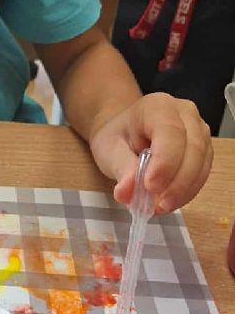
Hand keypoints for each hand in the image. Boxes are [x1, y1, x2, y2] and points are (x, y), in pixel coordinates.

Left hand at [89, 93, 212, 212]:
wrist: (126, 133)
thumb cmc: (117, 137)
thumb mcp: (109, 150)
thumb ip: (120, 168)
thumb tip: (126, 193)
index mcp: (158, 106)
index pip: (170, 132)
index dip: (165, 162)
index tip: (150, 187)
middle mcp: (185, 113)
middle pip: (193, 148)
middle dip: (177, 182)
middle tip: (157, 205)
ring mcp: (199, 130)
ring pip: (202, 163)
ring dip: (184, 190)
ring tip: (161, 207)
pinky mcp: (204, 149)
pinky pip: (202, 173)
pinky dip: (188, 191)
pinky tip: (170, 202)